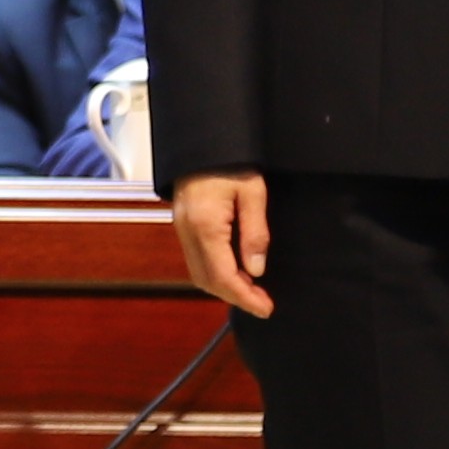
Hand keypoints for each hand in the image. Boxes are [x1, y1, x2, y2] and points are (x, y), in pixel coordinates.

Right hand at [173, 171, 270, 317]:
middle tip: (262, 303)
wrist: (204, 140)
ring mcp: (181, 229)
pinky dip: (215, 273)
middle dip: (235, 296)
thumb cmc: (231, 161)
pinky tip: (236, 270)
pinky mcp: (183, 225)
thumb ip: (255, 233)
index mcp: (205, 225)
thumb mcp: (253, 193)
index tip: (266, 308)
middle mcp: (187, 232)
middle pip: (207, 280)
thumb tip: (255, 269)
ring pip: (198, 273)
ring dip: (224, 287)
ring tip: (252, 290)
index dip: (245, 297)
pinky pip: (195, 260)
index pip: (223, 275)